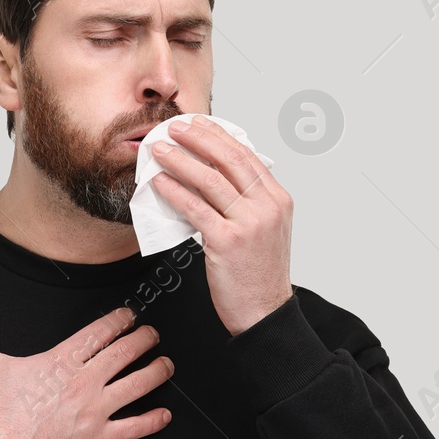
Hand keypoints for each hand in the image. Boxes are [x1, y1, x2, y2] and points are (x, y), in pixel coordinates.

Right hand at [0, 302, 173, 438]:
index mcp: (61, 361)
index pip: (99, 333)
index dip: (119, 321)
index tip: (130, 317)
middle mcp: (83, 382)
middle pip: (125, 354)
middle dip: (144, 340)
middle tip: (154, 335)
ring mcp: (94, 411)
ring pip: (137, 386)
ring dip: (157, 373)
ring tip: (167, 365)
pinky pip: (133, 428)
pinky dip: (153, 422)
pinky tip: (165, 416)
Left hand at [151, 115, 294, 335]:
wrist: (265, 313)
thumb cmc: (259, 275)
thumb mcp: (265, 230)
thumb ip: (247, 203)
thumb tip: (213, 177)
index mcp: (279, 199)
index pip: (246, 156)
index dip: (218, 136)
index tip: (198, 124)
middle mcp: (268, 206)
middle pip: (229, 159)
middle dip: (198, 138)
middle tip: (174, 128)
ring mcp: (249, 223)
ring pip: (209, 179)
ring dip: (180, 161)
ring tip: (159, 151)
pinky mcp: (227, 241)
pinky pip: (195, 208)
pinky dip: (174, 191)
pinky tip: (159, 183)